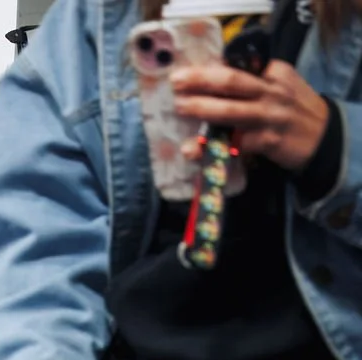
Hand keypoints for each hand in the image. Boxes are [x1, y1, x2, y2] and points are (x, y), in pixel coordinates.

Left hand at [171, 60, 328, 172]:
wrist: (325, 138)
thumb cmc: (293, 110)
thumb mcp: (280, 86)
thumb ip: (253, 81)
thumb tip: (211, 79)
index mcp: (274, 73)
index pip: (238, 66)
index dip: (209, 69)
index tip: (185, 72)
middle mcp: (271, 92)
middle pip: (231, 81)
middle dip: (201, 80)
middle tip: (176, 82)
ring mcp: (269, 117)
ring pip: (231, 111)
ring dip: (203, 109)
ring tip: (180, 107)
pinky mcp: (267, 141)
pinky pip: (233, 143)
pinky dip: (209, 147)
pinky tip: (191, 150)